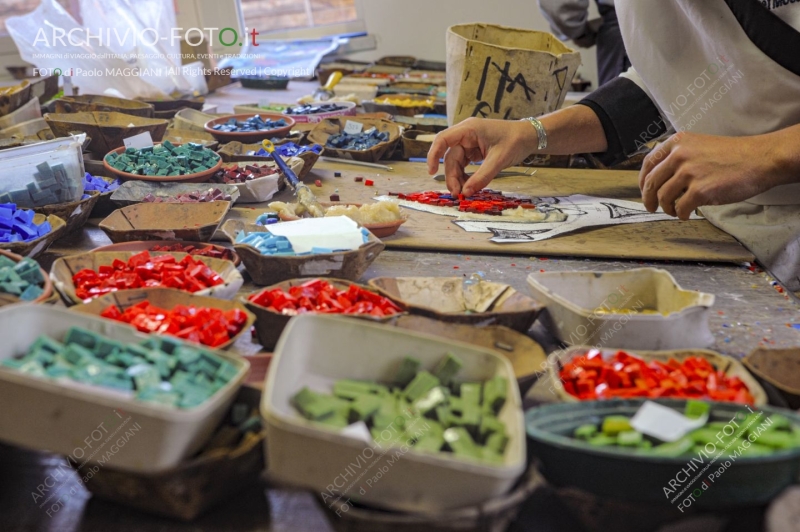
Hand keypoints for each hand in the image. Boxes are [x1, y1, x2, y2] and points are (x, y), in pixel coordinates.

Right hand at [427, 118, 535, 195]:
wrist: (530, 136)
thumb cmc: (516, 141)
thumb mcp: (499, 160)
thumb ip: (482, 177)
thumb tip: (466, 193)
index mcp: (469, 129)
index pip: (443, 140)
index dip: (433, 155)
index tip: (431, 172)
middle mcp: (466, 134)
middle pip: (450, 156)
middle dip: (451, 176)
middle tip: (457, 194)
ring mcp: (469, 142)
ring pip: (455, 162)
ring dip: (457, 178)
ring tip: (463, 193)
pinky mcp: (474, 150)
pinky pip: (464, 164)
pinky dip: (465, 176)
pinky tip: (469, 186)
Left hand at [639, 131, 783, 219]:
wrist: (760, 159)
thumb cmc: (733, 155)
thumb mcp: (699, 145)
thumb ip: (679, 157)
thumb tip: (660, 178)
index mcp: (677, 142)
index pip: (648, 163)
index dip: (643, 180)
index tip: (644, 190)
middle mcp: (680, 155)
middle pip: (651, 182)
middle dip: (648, 198)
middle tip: (651, 207)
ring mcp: (689, 172)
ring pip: (663, 197)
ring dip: (666, 208)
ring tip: (674, 211)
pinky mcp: (700, 190)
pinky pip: (680, 208)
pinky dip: (681, 214)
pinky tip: (686, 214)